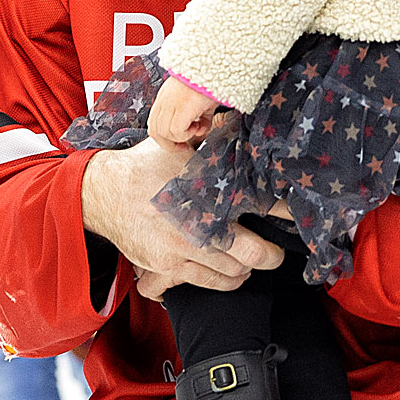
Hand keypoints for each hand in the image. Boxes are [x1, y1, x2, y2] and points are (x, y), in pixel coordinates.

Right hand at [81, 137, 282, 297]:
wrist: (102, 194)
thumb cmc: (142, 168)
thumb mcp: (180, 146)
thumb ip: (212, 138)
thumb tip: (237, 117)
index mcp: (207, 192)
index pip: (260, 204)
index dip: (283, 211)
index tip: (296, 215)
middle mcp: (198, 225)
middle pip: (253, 253)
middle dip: (271, 255)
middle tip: (278, 252)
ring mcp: (183, 250)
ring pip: (232, 272)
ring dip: (247, 269)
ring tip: (254, 262)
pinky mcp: (168, 267)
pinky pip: (207, 283)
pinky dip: (225, 281)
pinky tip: (232, 274)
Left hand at [148, 76, 217, 150]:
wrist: (214, 65)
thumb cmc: (209, 79)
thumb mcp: (200, 100)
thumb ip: (199, 116)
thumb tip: (201, 129)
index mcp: (165, 97)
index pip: (154, 123)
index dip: (164, 138)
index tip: (179, 143)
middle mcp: (164, 101)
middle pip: (155, 132)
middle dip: (170, 144)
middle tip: (185, 146)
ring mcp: (170, 103)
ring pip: (164, 133)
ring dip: (181, 137)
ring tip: (197, 128)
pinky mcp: (181, 106)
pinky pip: (176, 130)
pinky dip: (186, 134)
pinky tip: (198, 126)